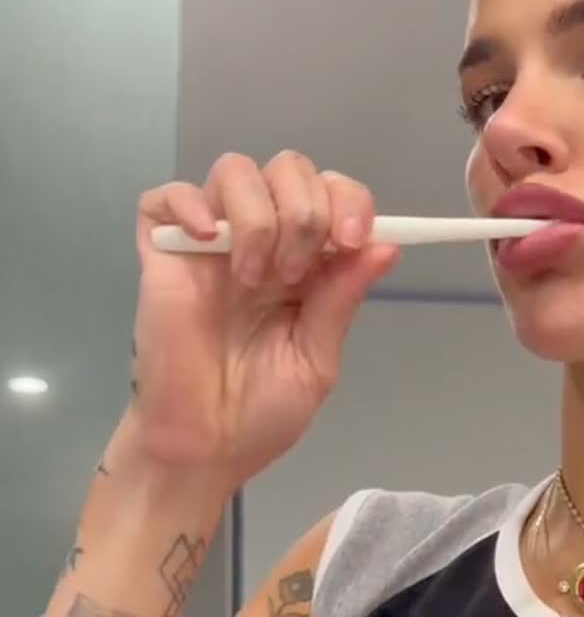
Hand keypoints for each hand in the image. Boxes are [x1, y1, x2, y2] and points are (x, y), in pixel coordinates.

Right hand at [130, 149, 400, 487]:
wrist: (204, 448)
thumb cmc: (261, 413)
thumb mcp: (316, 358)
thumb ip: (342, 299)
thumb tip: (387, 245)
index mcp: (306, 264)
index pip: (332, 195)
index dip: (348, 201)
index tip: (351, 239)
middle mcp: (262, 242)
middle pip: (289, 168)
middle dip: (304, 210)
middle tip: (294, 273)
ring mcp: (210, 245)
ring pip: (235, 170)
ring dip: (258, 215)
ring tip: (254, 278)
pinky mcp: (163, 254)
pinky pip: (165, 198)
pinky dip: (189, 206)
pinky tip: (208, 244)